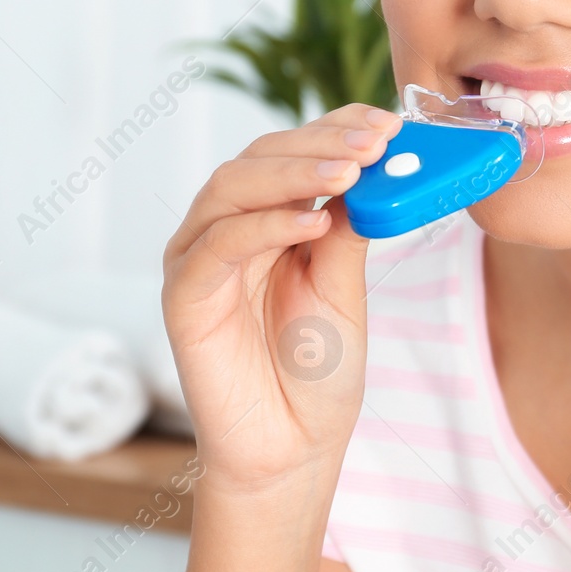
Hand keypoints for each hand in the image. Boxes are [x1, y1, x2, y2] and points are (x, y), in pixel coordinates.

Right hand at [161, 103, 402, 494]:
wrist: (293, 450)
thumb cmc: (318, 371)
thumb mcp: (344, 288)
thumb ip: (346, 229)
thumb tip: (370, 166)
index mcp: (268, 221)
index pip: (293, 153)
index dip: (335, 128)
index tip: (387, 121)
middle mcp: (226, 231)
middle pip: (259, 160)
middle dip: (319, 144)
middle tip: (373, 141)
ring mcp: (200, 261)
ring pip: (232, 190)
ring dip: (294, 173)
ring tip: (350, 171)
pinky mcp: (183, 298)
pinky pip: (218, 246)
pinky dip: (264, 226)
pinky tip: (313, 221)